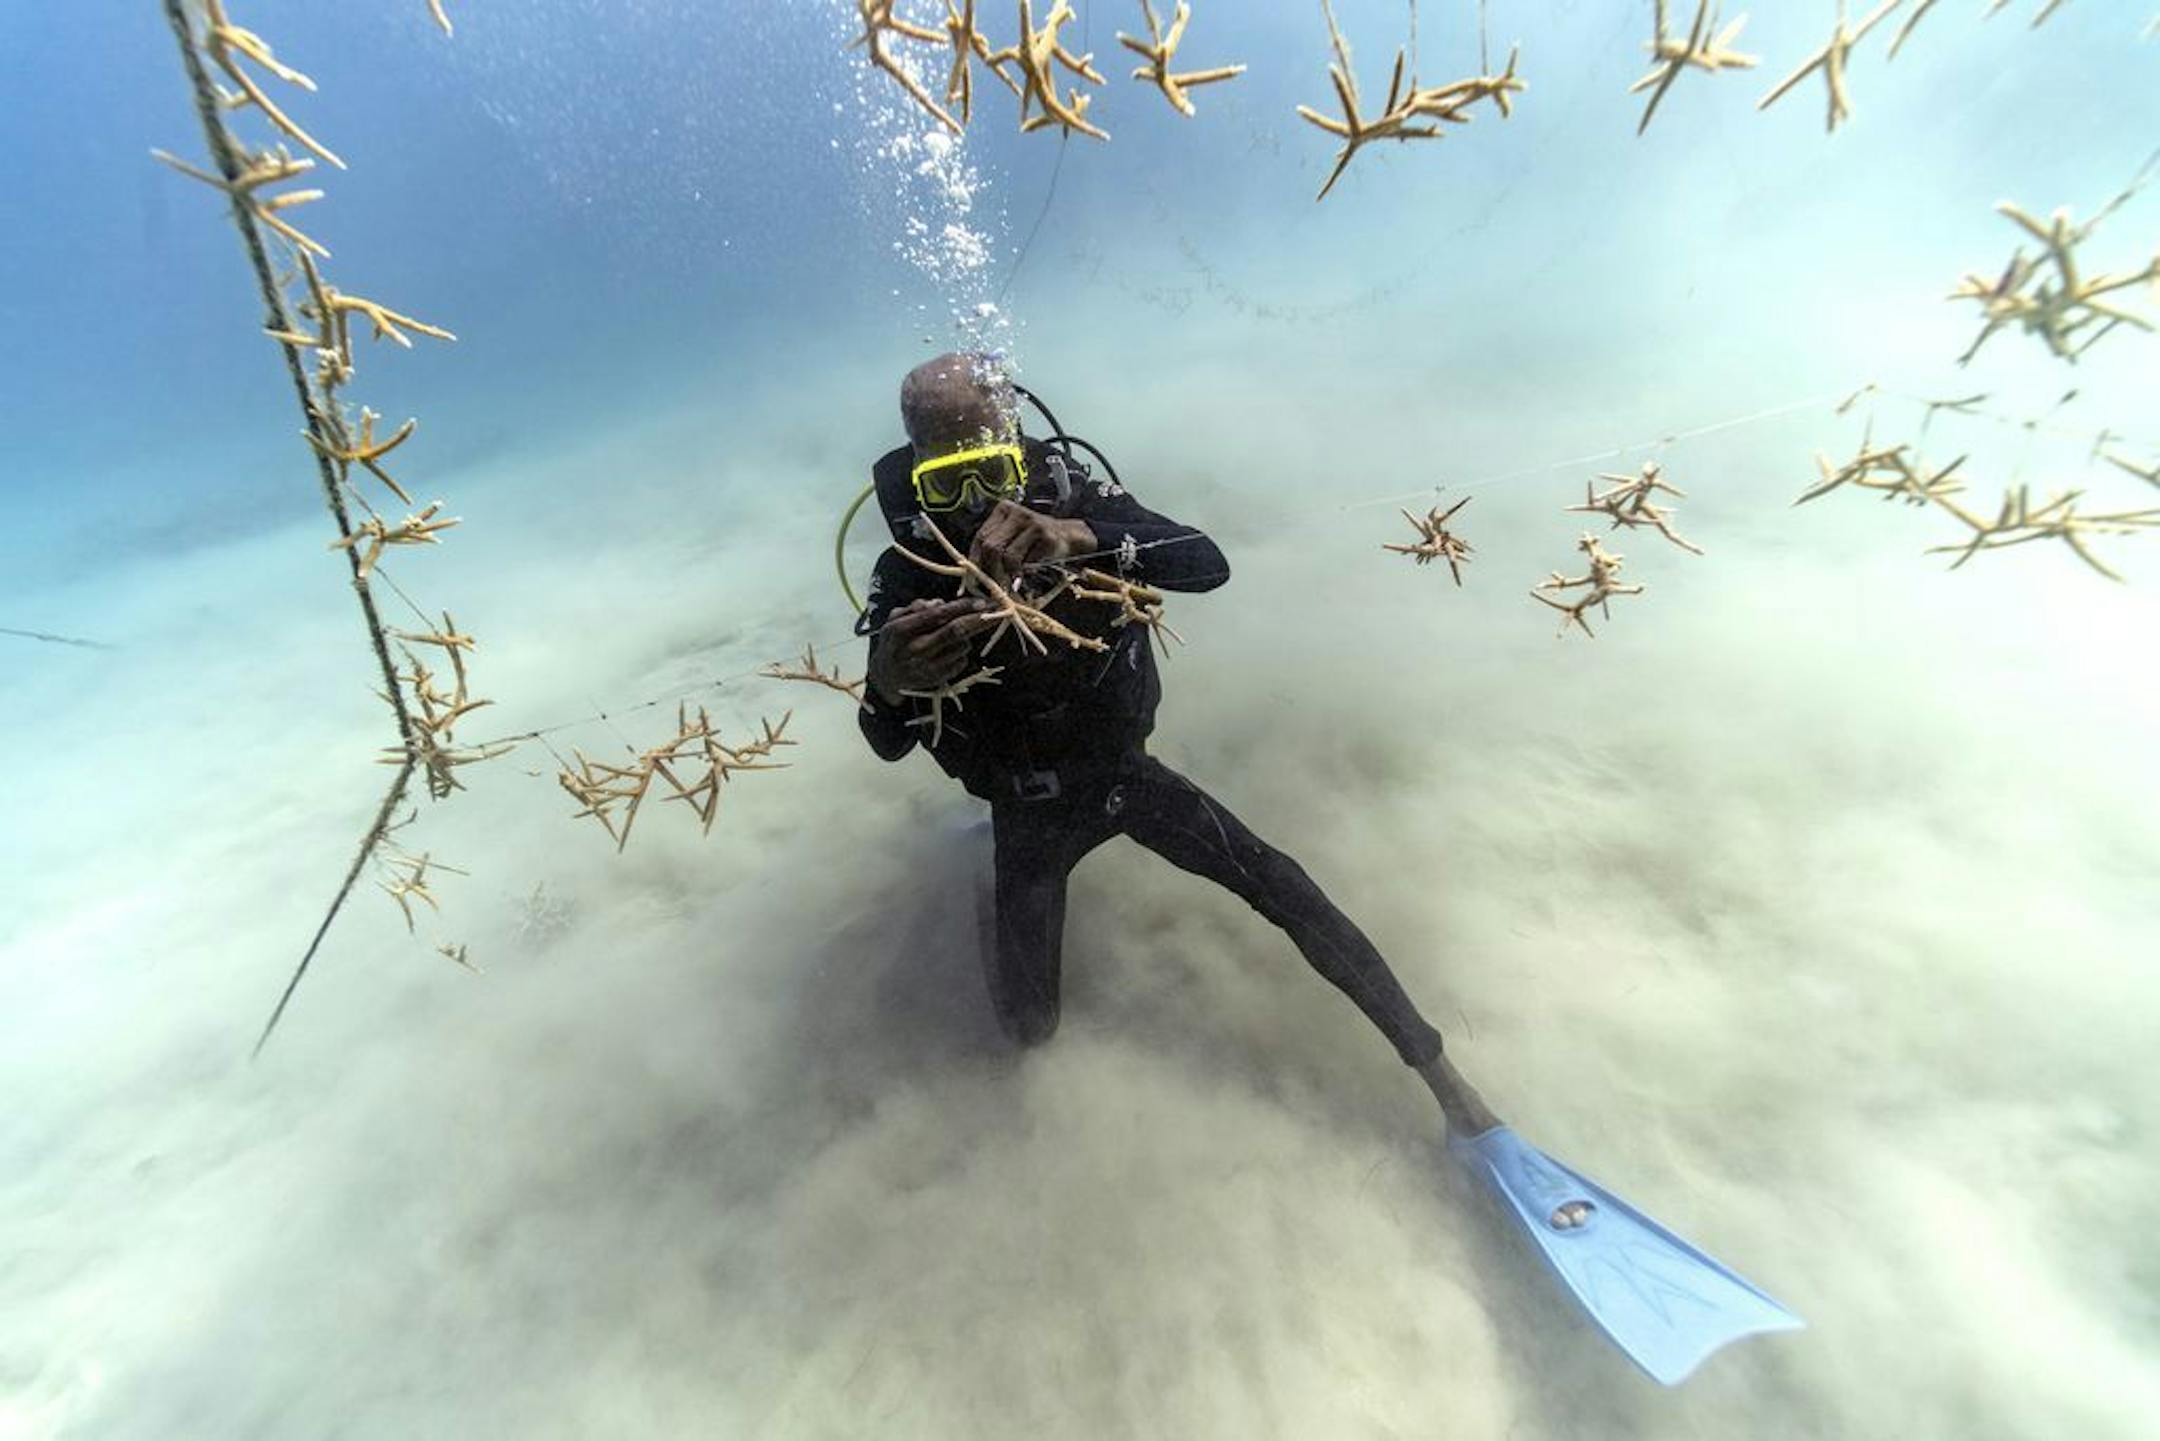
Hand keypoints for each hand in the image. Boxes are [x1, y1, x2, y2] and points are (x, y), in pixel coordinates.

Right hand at [868, 598, 991, 704]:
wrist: (886, 678)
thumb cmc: (894, 642)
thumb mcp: (895, 619)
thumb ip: (915, 607)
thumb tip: (939, 603)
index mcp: (901, 630)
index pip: (936, 615)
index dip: (961, 607)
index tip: (980, 601)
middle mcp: (915, 649)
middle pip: (955, 631)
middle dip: (978, 619)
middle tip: (995, 609)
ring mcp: (928, 666)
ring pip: (962, 645)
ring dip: (967, 636)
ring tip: (954, 635)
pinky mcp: (938, 679)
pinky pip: (961, 661)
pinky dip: (961, 652)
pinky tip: (950, 650)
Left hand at [968, 501, 1092, 589]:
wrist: (1068, 536)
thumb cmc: (1034, 540)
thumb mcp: (1012, 537)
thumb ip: (993, 549)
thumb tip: (971, 576)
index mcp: (1003, 510)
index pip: (981, 537)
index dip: (975, 561)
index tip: (973, 580)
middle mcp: (1016, 513)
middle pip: (992, 547)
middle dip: (991, 571)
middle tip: (993, 587)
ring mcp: (1032, 523)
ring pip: (1008, 557)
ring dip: (1008, 574)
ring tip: (1011, 581)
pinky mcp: (1046, 537)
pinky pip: (1027, 562)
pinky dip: (1024, 572)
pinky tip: (1029, 571)